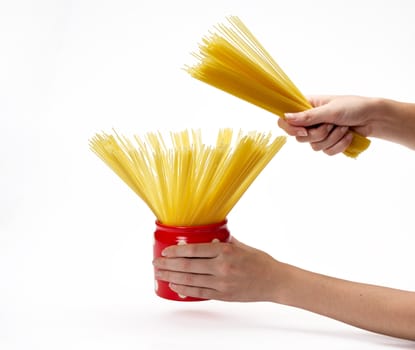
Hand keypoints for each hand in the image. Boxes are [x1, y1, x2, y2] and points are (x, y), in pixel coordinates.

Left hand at [152, 237, 284, 301]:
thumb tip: (205, 236)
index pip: (194, 250)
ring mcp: (222, 283)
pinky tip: (174, 286)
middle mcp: (221, 267)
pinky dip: (184, 289)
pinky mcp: (223, 295)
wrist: (274, 281)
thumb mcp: (240, 245)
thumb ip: (222, 241)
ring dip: (171, 277)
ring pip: (190, 280)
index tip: (165, 252)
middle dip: (168, 265)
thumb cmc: (258, 261)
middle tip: (155, 263)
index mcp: (225, 251)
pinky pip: (199, 293)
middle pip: (187, 266)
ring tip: (159, 274)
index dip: (176, 252)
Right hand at [278, 95, 374, 154]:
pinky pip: (326, 152)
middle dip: (320, 133)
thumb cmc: (353, 107)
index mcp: (306, 106)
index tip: (304, 131)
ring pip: (314, 146)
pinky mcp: (328, 143)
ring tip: (344, 127)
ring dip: (332, 138)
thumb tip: (286, 117)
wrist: (374, 118)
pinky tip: (348, 135)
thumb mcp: (330, 110)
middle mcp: (309, 120)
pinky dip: (339, 145)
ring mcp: (318, 132)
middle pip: (300, 137)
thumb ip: (308, 116)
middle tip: (332, 124)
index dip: (291, 128)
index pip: (285, 120)